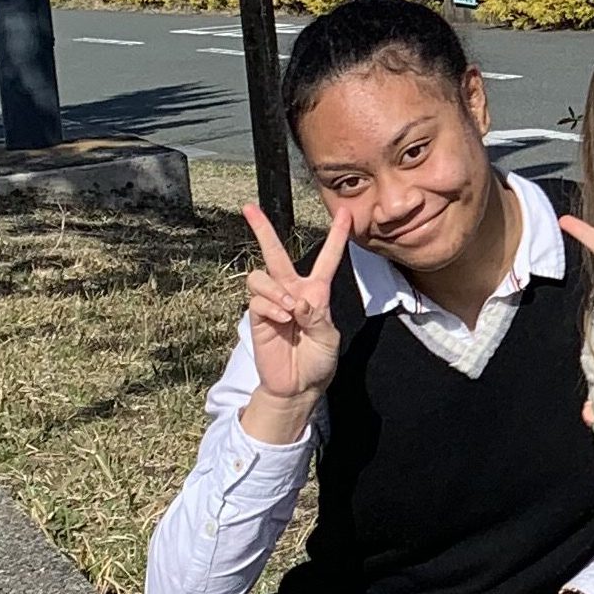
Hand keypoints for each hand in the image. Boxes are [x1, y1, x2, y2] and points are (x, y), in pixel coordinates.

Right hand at [240, 204, 351, 423]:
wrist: (300, 386)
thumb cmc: (319, 360)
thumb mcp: (329, 338)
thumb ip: (317, 317)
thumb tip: (297, 301)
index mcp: (316, 292)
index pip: (328, 259)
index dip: (336, 237)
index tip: (344, 213)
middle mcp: (292, 291)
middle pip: (276, 254)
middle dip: (263, 230)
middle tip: (249, 208)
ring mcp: (273, 303)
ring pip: (261, 276)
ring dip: (276, 290)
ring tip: (289, 310)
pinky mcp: (257, 317)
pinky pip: (257, 300)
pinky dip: (271, 307)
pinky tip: (282, 320)